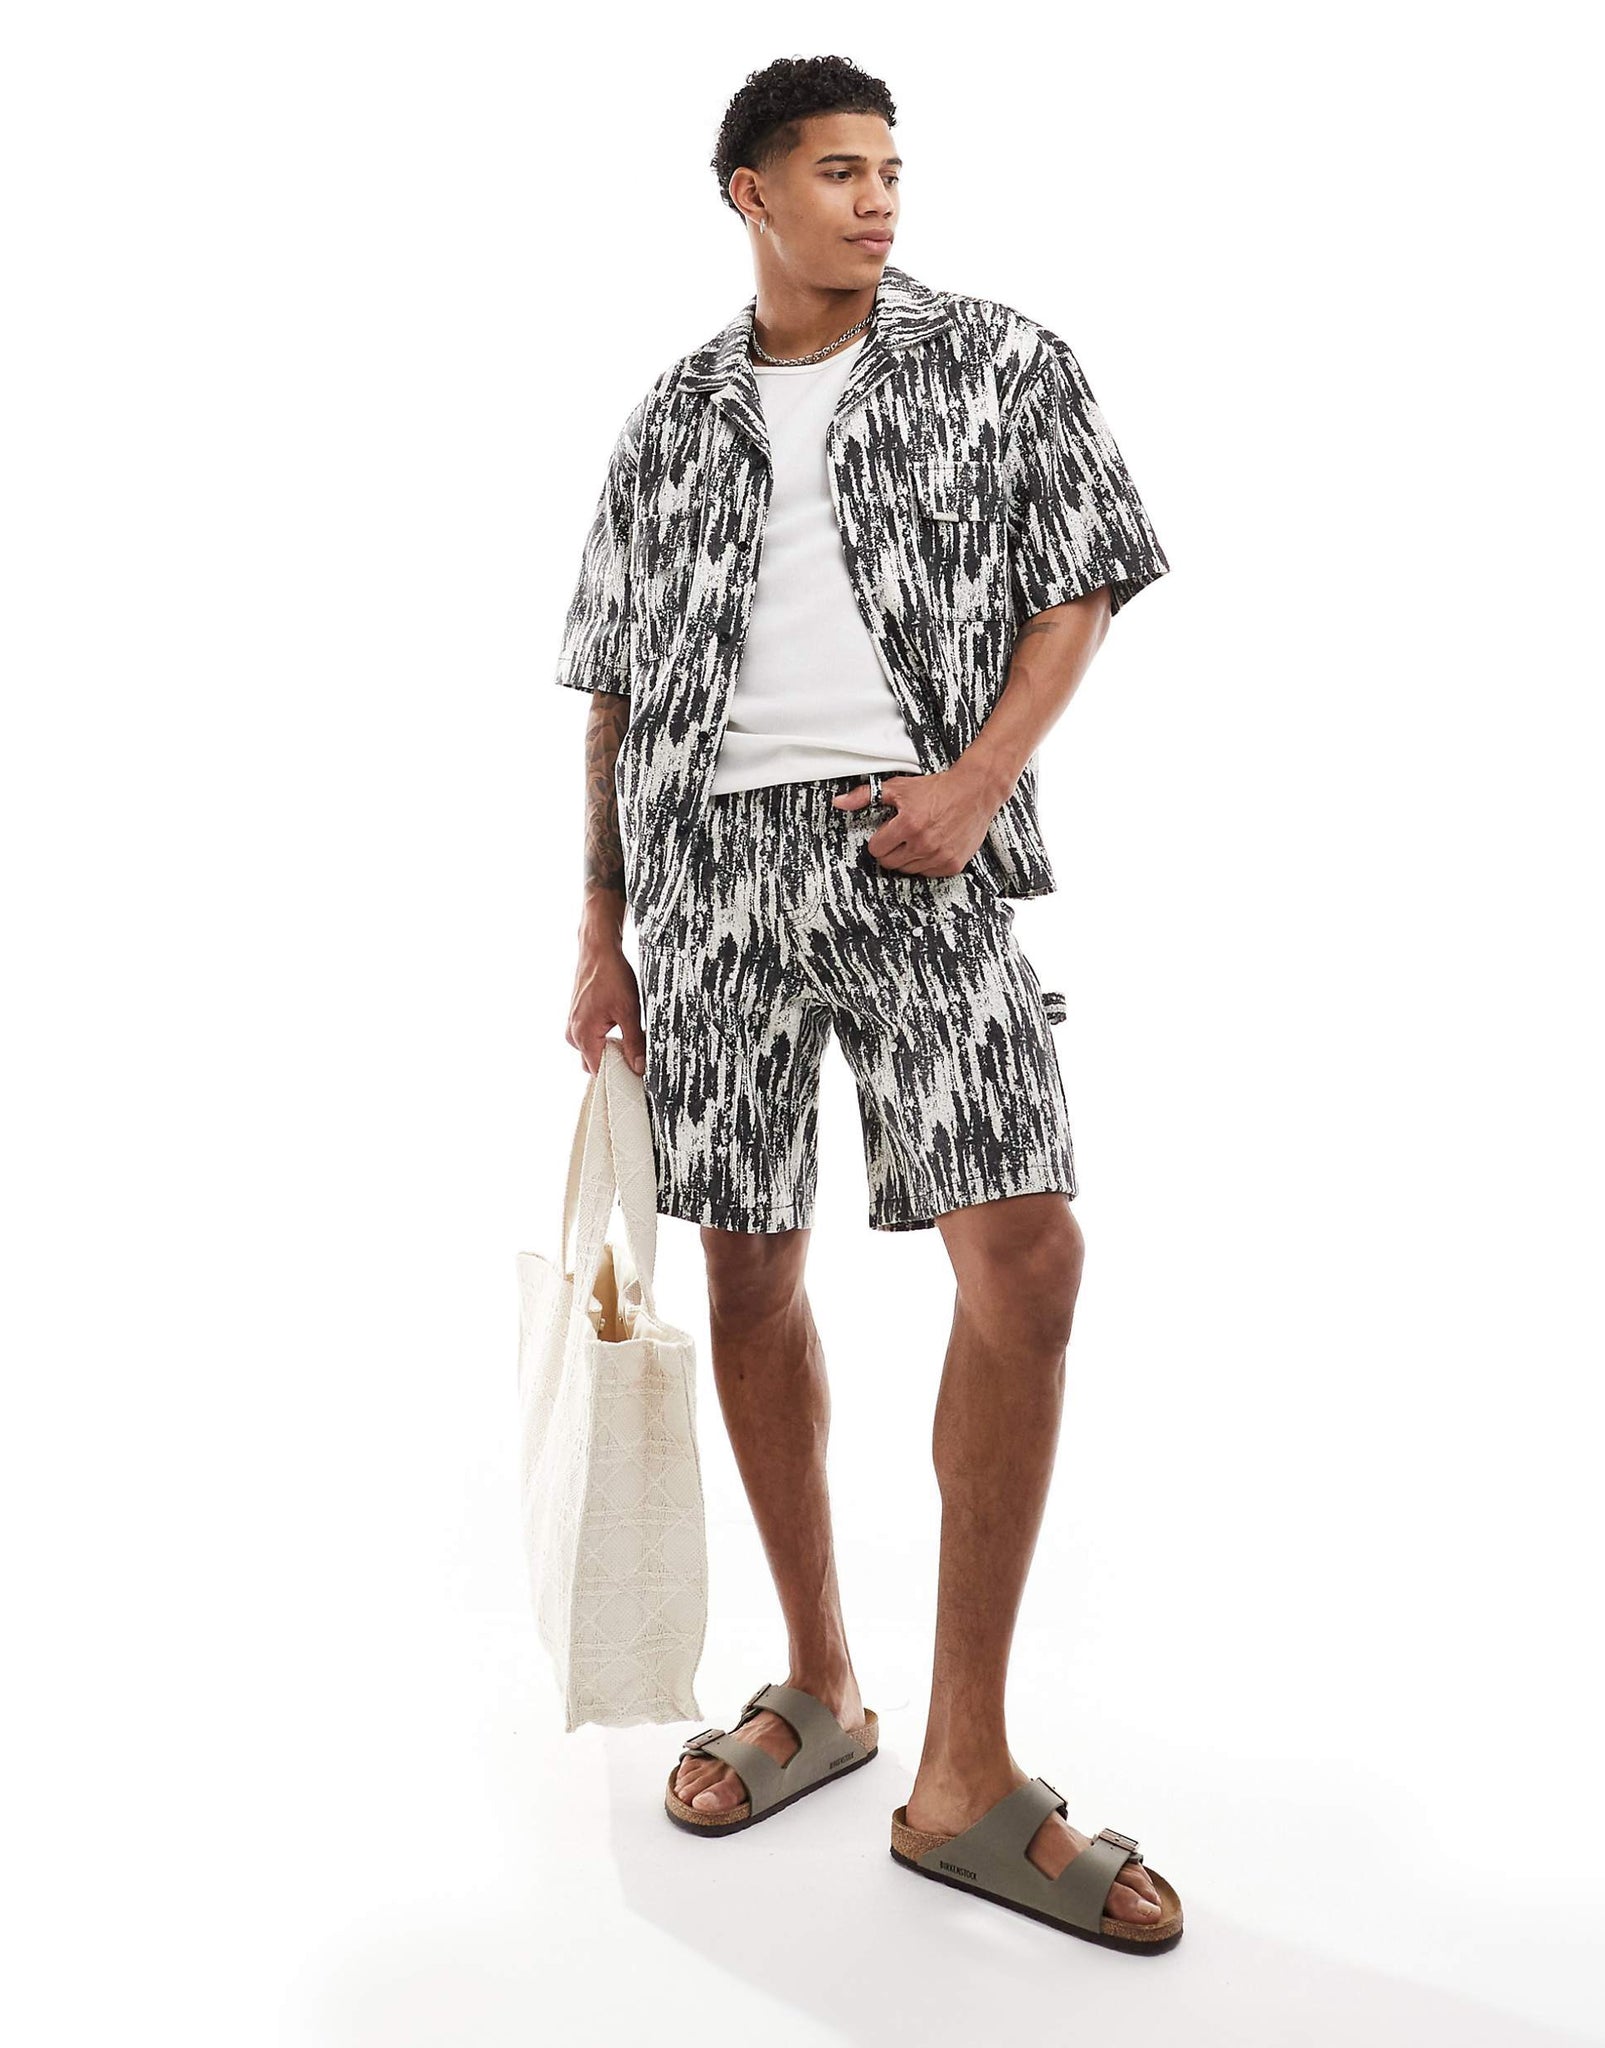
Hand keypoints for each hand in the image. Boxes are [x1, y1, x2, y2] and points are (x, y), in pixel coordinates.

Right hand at [567, 935, 646, 1075]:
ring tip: (630, 1035)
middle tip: (637, 1054)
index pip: (598, 1072)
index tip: (636, 1075)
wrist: (598, 950)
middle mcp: (573, 1034)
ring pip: (594, 1049)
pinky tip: (620, 1024)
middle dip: (614, 1062)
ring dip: (611, 1047)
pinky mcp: (577, 1017)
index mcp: (582, 1035)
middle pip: (595, 1063)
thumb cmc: (612, 976)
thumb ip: (634, 1043)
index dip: (618, 1075)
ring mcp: (573, 1025)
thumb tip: (639, 1068)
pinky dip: (605, 1037)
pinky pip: (591, 1037)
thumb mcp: (629, 1011)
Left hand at [830, 767, 997, 876]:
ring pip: (908, 870)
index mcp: (908, 825)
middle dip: (891, 851)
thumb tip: (840, 802)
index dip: (879, 840)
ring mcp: (939, 856)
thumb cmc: (938, 789)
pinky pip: (928, 873)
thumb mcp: (899, 787)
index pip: (876, 849)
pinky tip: (932, 846)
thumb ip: (865, 795)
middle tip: (901, 837)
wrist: (975, 791)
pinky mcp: (952, 864)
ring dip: (909, 857)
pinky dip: (927, 863)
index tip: (888, 832)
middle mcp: (924, 843)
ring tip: (918, 839)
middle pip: (890, 864)